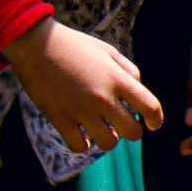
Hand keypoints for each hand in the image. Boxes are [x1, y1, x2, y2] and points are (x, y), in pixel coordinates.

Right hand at [3, 18, 161, 153]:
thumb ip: (128, 71)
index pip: (151, 107)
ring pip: (108, 144)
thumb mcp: (107, 51)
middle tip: (122, 126)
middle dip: (132, 132)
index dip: (156, 120)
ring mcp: (81, 110)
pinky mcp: (60, 118)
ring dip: (108, 139)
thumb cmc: (74, 46)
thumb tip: (140, 89)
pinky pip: (79, 146)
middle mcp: (103, 97)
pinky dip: (83, 144)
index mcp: (118, 79)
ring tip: (102, 130)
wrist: (36, 44)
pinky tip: (82, 135)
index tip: (153, 124)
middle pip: (132, 133)